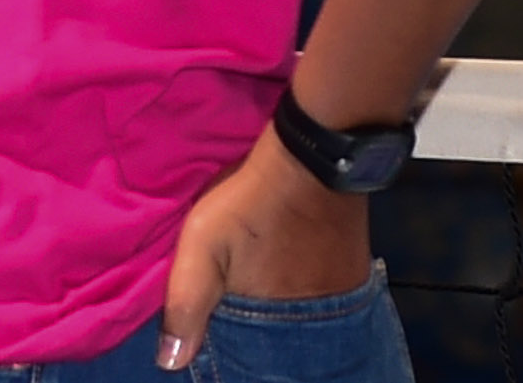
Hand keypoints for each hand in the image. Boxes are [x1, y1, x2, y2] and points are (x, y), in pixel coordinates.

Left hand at [155, 122, 371, 369]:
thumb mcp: (201, 247)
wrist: (310, 160)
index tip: (217, 326)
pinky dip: (301, 293)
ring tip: (259, 288)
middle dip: (256, 330)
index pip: (252, 356)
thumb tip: (169, 364)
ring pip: (301, 318)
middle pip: (279, 339)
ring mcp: (340, 299)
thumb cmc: (249, 203)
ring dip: (280, 311)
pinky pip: (322, 298)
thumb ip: (184, 304)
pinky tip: (284, 276)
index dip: (230, 347)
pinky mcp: (353, 274)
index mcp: (278, 324)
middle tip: (235, 299)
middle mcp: (317, 323)